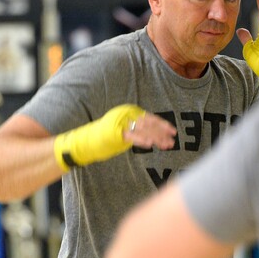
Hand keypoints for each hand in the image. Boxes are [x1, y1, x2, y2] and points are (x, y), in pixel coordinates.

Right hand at [54, 104, 175, 170]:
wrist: (86, 141)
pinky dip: (142, 140)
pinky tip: (151, 145)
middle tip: (172, 141)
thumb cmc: (107, 137)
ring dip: (156, 138)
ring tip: (166, 145)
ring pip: (143, 129)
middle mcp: (126, 114)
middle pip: (149, 123)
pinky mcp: (114, 133)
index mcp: (129, 112)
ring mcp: (120, 122)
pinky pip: (131, 136)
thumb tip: (157, 134)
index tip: (173, 132)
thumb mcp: (125, 130)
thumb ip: (139, 129)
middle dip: (162, 133)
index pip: (150, 118)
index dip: (162, 125)